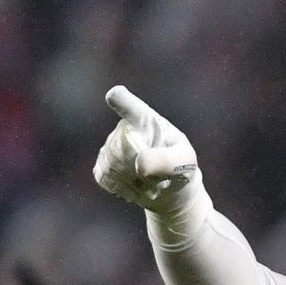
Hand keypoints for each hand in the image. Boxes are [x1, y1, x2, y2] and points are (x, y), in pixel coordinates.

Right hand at [93, 85, 205, 218]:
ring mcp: (110, 146)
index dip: (122, 102)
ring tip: (152, 184)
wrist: (169, 188)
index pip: (131, 107)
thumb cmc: (180, 167)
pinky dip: (123, 189)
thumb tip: (140, 165)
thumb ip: (167, 161)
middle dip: (142, 169)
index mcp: (147, 120)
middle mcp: (124, 128)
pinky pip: (105, 178)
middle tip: (162, 179)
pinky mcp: (102, 165)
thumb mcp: (184, 162)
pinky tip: (136, 188)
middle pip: (122, 149)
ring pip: (112, 165)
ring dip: (135, 183)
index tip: (115, 95)